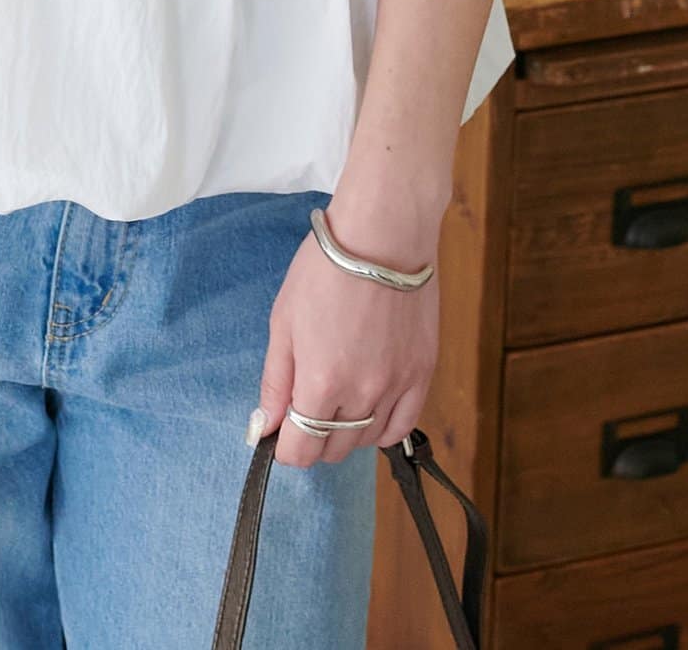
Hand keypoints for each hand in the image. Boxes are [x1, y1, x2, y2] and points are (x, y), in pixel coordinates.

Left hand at [252, 203, 440, 469]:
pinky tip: (369, 409)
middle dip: (311, 439)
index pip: (301, 452)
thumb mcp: (284, 320)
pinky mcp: (423, 373)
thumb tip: (265, 427)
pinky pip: (402, 427)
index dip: (284, 448)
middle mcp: (362, 394)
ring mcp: (397, 387)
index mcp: (321, 382)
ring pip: (366, 442)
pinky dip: (382, 428)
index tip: (280, 431)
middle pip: (332, 451)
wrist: (383, 235)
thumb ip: (275, 381)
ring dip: (346, 433)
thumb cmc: (325, 269)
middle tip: (305, 407)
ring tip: (337, 398)